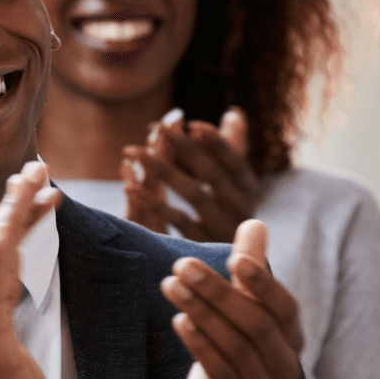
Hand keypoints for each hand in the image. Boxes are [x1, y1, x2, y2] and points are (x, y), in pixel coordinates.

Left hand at [123, 107, 260, 241]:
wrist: (234, 265)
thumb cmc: (229, 214)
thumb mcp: (236, 184)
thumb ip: (234, 148)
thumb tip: (233, 112)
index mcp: (249, 188)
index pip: (236, 161)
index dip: (217, 142)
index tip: (193, 123)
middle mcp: (241, 208)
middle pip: (212, 174)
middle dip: (185, 148)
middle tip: (158, 127)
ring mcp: (221, 227)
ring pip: (192, 194)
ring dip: (163, 169)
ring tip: (134, 151)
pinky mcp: (199, 245)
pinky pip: (174, 220)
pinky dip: (152, 202)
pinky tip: (130, 186)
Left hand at [161, 219, 303, 378]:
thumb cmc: (229, 377)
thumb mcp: (237, 325)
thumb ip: (247, 278)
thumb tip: (254, 223)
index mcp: (289, 346)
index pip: (284, 307)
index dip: (261, 281)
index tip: (232, 256)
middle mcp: (284, 371)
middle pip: (255, 322)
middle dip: (217, 290)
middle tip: (180, 265)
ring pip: (234, 346)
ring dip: (199, 311)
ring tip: (169, 285)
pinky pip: (219, 373)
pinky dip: (199, 344)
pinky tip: (178, 321)